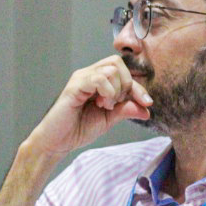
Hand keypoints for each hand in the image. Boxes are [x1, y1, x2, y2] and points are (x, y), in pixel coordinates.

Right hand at [23, 56, 152, 159]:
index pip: (124, 72)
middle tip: (116, 104)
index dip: (139, 87)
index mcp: (97, 80)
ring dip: (116, 90)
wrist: (57, 142)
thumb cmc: (78, 129)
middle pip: (118, 63)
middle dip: (126, 84)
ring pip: (111, 69)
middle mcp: (89, 74)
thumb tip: (147, 109)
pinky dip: (107, 92)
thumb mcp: (109, 119)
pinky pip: (99, 78)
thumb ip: (125, 110)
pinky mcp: (75, 86)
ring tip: (105, 105)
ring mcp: (81, 78)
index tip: (147, 103)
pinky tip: (100, 104)